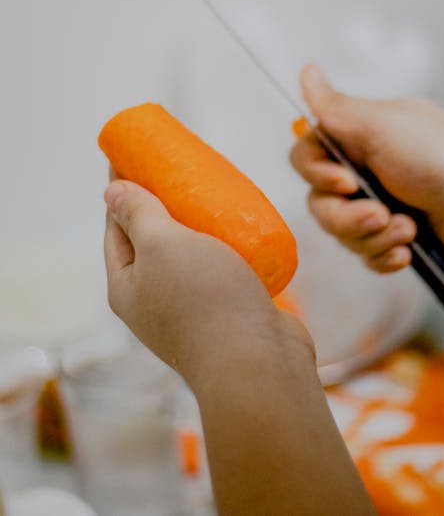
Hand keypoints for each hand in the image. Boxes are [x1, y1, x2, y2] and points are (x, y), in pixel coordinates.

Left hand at [104, 179, 312, 389]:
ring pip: (189, 254)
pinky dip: (224, 245)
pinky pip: (219, 269)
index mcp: (126, 286)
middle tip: (180, 168)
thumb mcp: (161, 244)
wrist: (258, 364)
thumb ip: (137, 214)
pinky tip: (239, 227)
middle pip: (152, 240)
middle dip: (162, 202)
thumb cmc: (203, 301)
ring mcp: (191, 309)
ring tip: (212, 192)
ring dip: (197, 224)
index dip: (122, 189)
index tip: (134, 155)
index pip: (115, 227)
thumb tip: (110, 192)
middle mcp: (153, 300)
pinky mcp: (227, 312)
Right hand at [290, 65, 443, 271]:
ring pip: (341, 232)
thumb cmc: (441, 157)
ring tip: (407, 228)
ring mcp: (376, 204)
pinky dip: (384, 255)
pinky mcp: (391, 236)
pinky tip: (408, 249)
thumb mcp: (381, 125)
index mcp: (356, 137)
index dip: (317, 174)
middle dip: (348, 215)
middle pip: (319, 202)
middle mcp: (362, 170)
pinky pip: (365, 255)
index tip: (346, 181)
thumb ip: (335, 107)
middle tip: (381, 213)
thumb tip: (306, 70)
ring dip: (372, 236)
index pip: (306, 156)